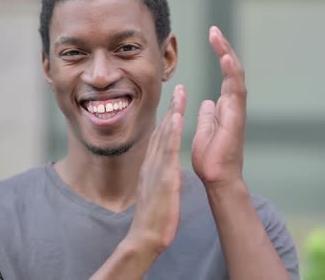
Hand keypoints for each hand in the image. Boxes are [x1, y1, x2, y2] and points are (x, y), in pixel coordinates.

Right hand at [126, 85, 186, 254]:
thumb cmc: (152, 218)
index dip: (168, 118)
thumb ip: (157, 176)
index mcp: (151, 167)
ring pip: (164, 136)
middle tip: (178, 87)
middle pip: (162, 131)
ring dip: (173, 113)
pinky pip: (168, 152)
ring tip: (180, 94)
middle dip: (171, 109)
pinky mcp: (164, 178)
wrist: (144, 237)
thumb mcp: (153, 191)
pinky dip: (172, 133)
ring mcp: (157, 169)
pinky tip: (178, 119)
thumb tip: (162, 167)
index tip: (174, 102)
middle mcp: (152, 163)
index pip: (160, 138)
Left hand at [192, 26, 245, 186]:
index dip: (222, 54)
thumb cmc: (211, 157)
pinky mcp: (236, 117)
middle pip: (233, 70)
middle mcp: (234, 105)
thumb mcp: (203, 130)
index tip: (213, 36)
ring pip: (236, 76)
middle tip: (214, 30)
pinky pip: (236, 91)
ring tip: (218, 37)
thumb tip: (207, 102)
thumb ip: (206, 116)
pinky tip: (226, 57)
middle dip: (224, 48)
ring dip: (228, 55)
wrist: (217, 177)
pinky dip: (232, 73)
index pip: (226, 74)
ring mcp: (237, 110)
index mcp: (226, 105)